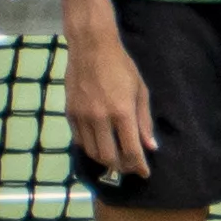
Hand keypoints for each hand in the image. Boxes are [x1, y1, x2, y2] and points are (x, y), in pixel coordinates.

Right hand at [67, 25, 155, 179]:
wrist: (91, 47)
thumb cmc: (122, 67)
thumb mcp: (140, 91)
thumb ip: (144, 121)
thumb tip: (150, 147)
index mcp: (122, 112)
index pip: (131, 150)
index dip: (139, 166)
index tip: (145, 173)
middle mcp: (100, 118)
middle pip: (109, 157)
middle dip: (122, 167)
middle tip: (130, 167)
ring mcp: (82, 117)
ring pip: (92, 152)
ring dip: (105, 161)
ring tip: (116, 160)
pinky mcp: (70, 114)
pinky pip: (79, 140)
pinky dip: (90, 148)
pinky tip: (100, 146)